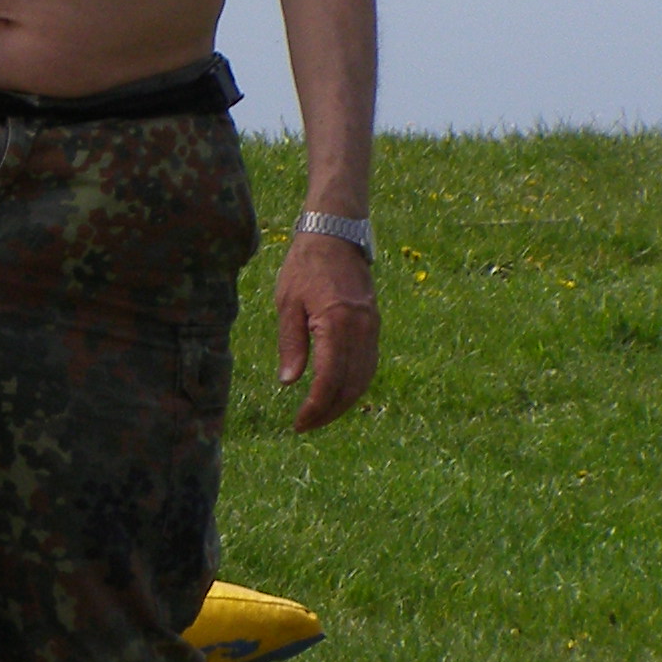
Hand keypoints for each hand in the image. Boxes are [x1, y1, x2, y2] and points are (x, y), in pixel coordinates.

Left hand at [275, 230, 379, 430]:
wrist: (336, 236)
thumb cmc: (304, 266)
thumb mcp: (286, 303)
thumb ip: (290, 344)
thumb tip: (289, 383)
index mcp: (337, 323)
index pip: (329, 379)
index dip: (316, 407)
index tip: (299, 423)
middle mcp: (361, 329)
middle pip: (351, 385)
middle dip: (329, 411)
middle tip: (306, 425)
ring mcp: (372, 327)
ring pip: (364, 378)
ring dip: (344, 402)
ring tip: (319, 415)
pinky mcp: (374, 324)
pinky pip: (368, 364)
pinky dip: (355, 384)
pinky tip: (337, 393)